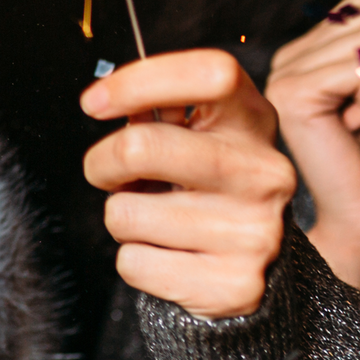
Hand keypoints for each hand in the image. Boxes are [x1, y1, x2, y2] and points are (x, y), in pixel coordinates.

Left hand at [81, 51, 297, 319]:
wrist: (255, 267)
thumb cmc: (207, 187)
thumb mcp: (199, 136)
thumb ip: (161, 112)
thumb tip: (108, 98)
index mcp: (253, 122)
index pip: (210, 74)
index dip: (141, 81)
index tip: (95, 102)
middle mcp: (264, 173)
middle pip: (143, 147)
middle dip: (103, 162)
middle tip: (108, 173)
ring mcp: (255, 232)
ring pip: (126, 214)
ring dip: (122, 218)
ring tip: (155, 219)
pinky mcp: (235, 285)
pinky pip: (134, 263)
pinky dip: (135, 260)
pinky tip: (168, 254)